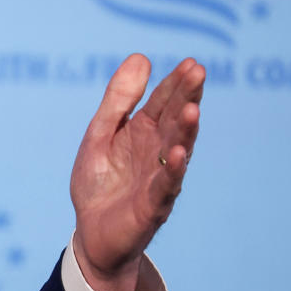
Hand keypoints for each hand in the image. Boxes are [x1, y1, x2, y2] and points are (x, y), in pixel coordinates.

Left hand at [71, 54, 204, 290]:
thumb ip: (118, 100)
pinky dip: (171, 171)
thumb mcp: (100, 134)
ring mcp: (158, 180)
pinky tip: (177, 154)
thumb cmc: (100, 182)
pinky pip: (164, 187)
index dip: (176, 84)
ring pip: (176, 152)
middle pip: (175, 122)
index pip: (164, 103)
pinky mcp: (151, 207)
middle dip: (186, 98)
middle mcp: (158, 153)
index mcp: (144, 133)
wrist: (92, 233)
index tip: (191, 63)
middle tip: (198, 72)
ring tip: (192, 109)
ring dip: (185, 132)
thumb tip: (141, 57)